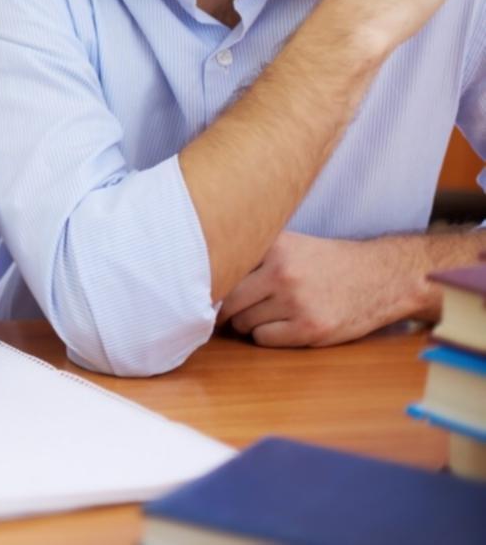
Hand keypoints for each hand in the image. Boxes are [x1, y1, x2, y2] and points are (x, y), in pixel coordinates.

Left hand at [216, 231, 421, 346]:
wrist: (380, 278)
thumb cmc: (327, 263)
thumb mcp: (291, 245)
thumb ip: (254, 255)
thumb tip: (204, 275)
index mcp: (275, 247)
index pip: (225, 270)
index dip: (214, 285)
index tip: (204, 292)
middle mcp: (283, 272)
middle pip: (229, 301)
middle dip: (227, 310)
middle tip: (230, 312)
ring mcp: (297, 302)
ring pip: (244, 322)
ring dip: (248, 323)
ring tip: (266, 315)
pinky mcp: (310, 328)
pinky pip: (263, 339)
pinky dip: (266, 336)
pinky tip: (282, 326)